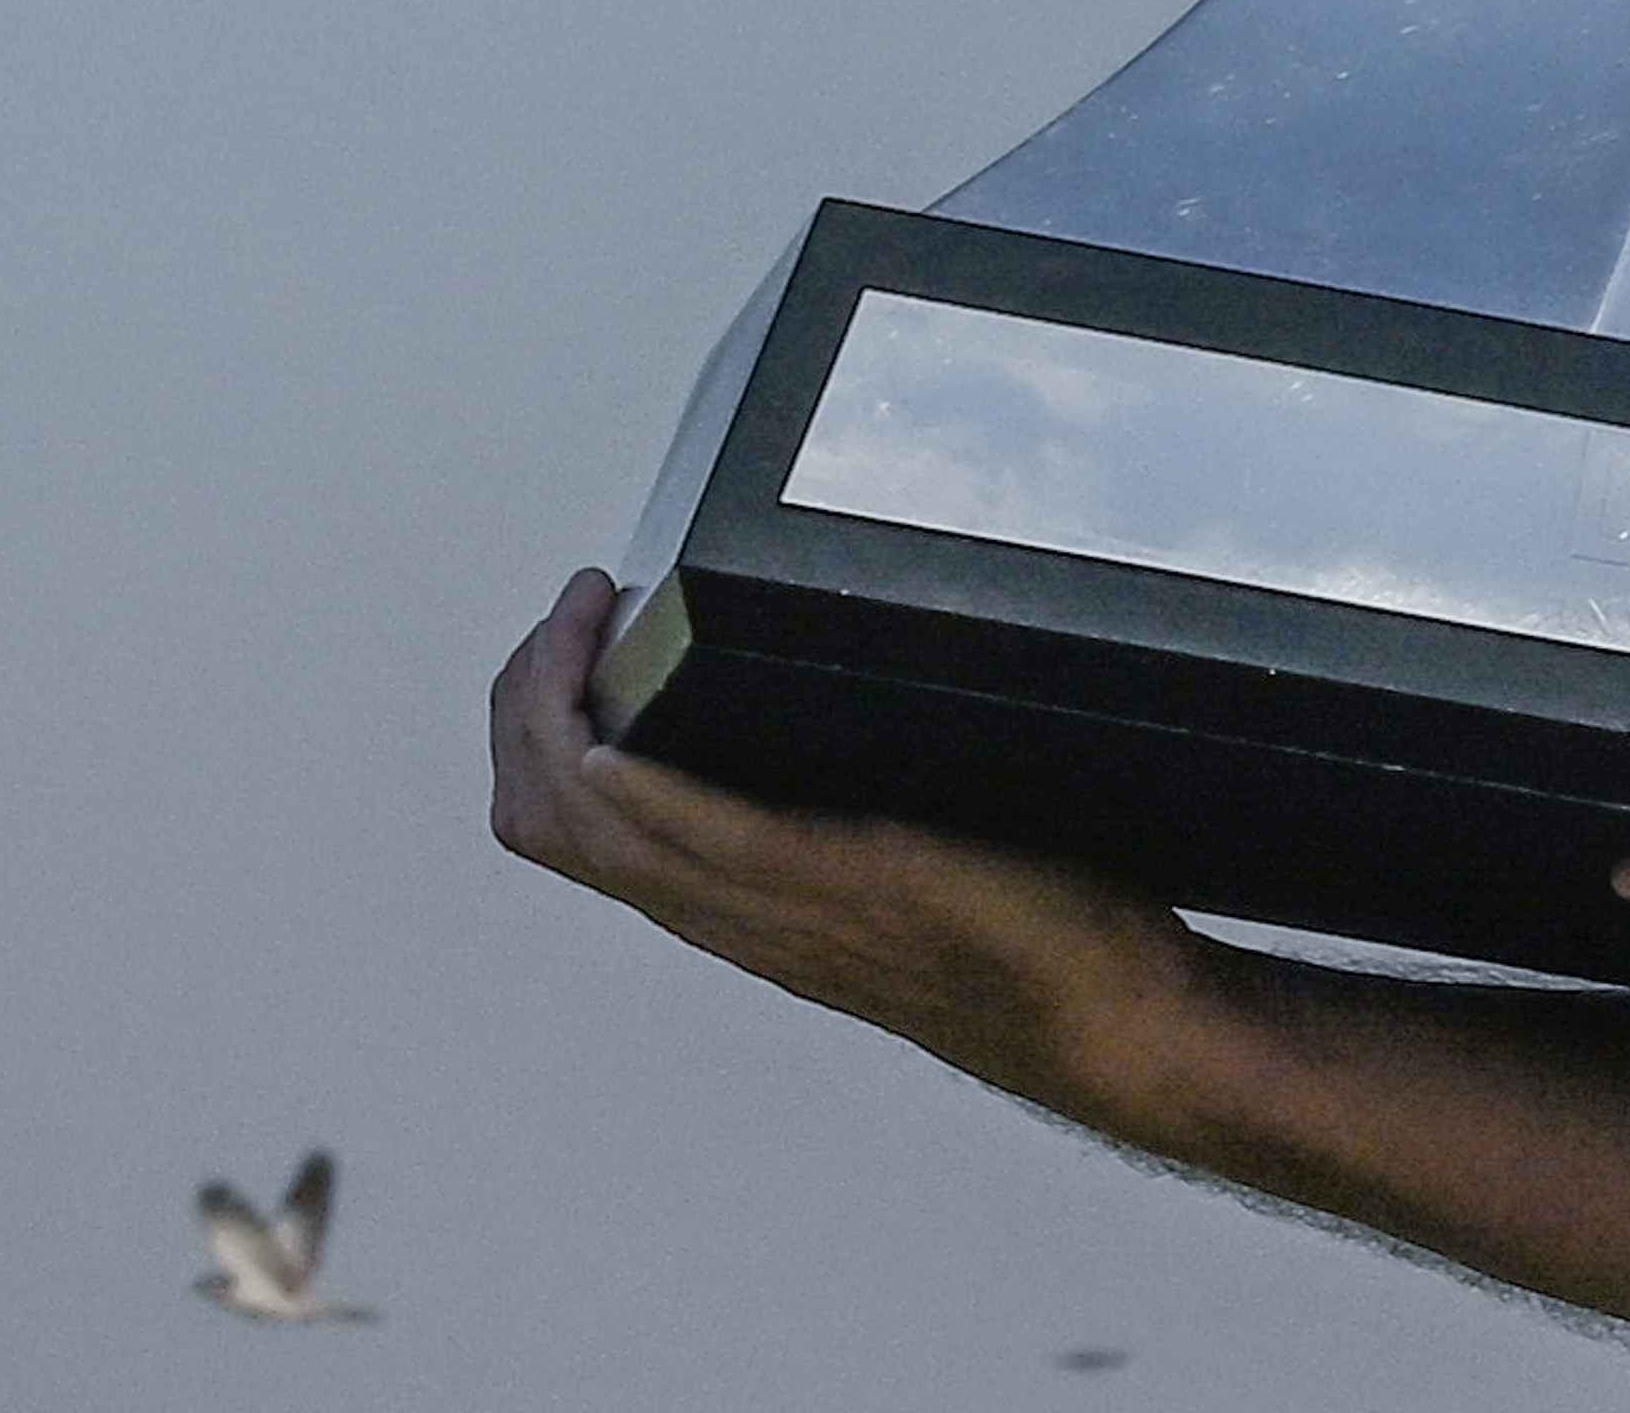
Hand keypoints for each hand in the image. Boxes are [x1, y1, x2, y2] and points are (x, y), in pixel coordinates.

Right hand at [484, 569, 1210, 1124]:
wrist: (1103, 1015)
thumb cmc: (1024, 931)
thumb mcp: (889, 853)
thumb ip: (840, 794)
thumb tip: (834, 691)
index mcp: (737, 902)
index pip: (568, 828)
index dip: (534, 730)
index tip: (566, 639)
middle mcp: (736, 912)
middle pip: (552, 821)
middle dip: (526, 703)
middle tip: (565, 615)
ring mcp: (783, 906)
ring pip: (597, 832)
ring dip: (563, 715)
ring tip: (585, 622)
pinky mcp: (850, 881)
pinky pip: (709, 846)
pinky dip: (645, 795)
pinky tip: (614, 745)